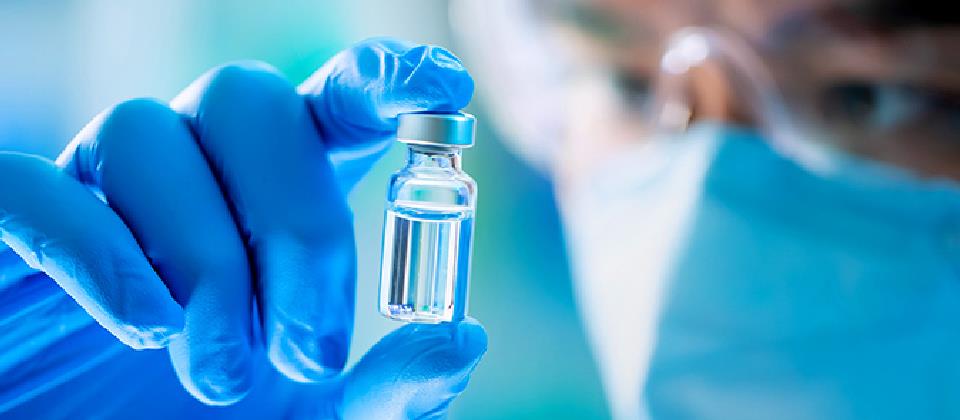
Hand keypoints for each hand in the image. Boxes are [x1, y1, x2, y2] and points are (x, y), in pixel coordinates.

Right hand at [0, 37, 485, 415]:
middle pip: (249, 101)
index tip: (441, 90)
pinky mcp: (16, 232)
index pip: (332, 104)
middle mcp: (193, 175)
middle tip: (309, 349)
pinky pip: (38, 188)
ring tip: (220, 368)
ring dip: (206, 254)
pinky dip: (101, 250)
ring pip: (149, 133)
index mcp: (272, 199)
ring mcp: (101, 195)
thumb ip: (386, 388)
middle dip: (298, 220)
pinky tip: (147, 326)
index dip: (383, 79)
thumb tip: (463, 338)